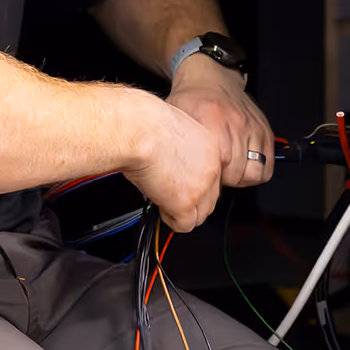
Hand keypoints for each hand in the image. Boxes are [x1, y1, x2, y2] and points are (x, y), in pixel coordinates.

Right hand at [123, 94, 224, 232]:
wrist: (138, 130)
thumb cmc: (144, 124)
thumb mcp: (172, 132)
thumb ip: (180, 152)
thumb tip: (171, 167)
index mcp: (210, 146)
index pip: (211, 176)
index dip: (193, 183)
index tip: (179, 183)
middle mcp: (211, 168)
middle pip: (210, 199)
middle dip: (190, 201)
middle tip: (168, 193)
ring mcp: (201, 188)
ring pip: (200, 215)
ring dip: (180, 211)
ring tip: (162, 199)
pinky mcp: (185, 203)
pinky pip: (184, 225)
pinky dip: (170, 219)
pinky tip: (159, 206)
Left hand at [167, 55, 275, 188]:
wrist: (210, 76)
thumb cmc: (191, 97)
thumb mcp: (173, 116)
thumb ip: (171, 142)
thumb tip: (165, 169)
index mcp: (213, 121)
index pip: (218, 168)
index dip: (209, 181)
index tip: (201, 179)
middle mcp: (236, 124)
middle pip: (237, 173)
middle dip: (223, 180)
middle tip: (213, 173)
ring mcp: (253, 127)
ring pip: (255, 172)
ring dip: (240, 177)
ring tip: (227, 170)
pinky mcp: (264, 129)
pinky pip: (268, 164)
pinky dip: (257, 171)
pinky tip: (242, 165)